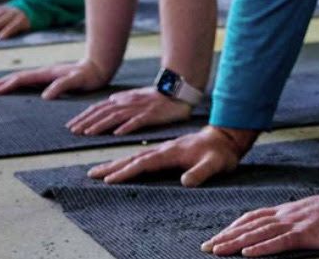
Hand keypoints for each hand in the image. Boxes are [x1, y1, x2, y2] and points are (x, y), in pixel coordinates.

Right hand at [0, 58, 110, 97]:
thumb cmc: (90, 76)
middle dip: (2, 83)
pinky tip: (19, 89)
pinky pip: (32, 82)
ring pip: (24, 78)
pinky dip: (21, 85)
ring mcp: (48, 75)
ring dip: (9, 83)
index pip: (21, 79)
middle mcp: (45, 72)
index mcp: (46, 73)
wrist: (100, 66)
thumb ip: (61, 87)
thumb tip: (44, 96)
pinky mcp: (53, 79)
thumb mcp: (76, 81)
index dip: (6, 85)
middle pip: (19, 77)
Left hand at [66, 87, 191, 137]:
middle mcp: (128, 102)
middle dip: (86, 121)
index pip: (99, 108)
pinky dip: (126, 126)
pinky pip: (137, 121)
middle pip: (104, 112)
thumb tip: (107, 103)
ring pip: (116, 116)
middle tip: (72, 131)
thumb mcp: (136, 96)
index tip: (71, 126)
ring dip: (101, 125)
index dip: (84, 116)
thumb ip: (122, 102)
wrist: (178, 91)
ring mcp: (139, 108)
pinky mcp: (151, 115)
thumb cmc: (157, 96)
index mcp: (124, 99)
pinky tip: (117, 134)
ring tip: (88, 133)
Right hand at [90, 124, 253, 184]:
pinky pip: (143, 156)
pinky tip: (122, 165)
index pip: (145, 163)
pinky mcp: (167, 151)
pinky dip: (129, 161)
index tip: (109, 179)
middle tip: (92, 174)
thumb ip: (201, 172)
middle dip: (112, 166)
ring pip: (136, 156)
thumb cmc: (221, 153)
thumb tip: (186, 182)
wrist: (227, 137)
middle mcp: (165, 149)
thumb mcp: (215, 164)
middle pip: (134, 158)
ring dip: (116, 163)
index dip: (127, 171)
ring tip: (99, 170)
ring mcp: (165, 149)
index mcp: (172, 152)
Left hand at [202, 194, 318, 255]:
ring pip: (258, 233)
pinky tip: (249, 253)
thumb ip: (290, 221)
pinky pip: (279, 242)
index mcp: (286, 211)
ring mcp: (294, 224)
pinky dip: (261, 247)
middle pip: (249, 225)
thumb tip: (275, 231)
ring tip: (218, 250)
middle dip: (226, 236)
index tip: (217, 236)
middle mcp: (285, 215)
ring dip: (236, 242)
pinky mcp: (304, 234)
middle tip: (206, 246)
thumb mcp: (307, 215)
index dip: (233, 227)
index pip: (252, 218)